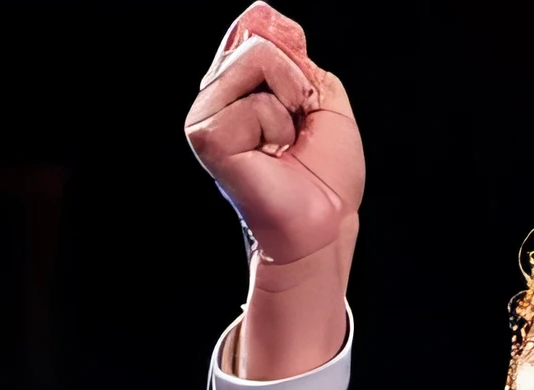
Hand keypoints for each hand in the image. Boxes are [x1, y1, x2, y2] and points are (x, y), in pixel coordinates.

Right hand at [186, 9, 362, 377]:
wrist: (325, 224)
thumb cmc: (326, 175)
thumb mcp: (324, 96)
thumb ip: (294, 53)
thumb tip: (261, 15)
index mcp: (241, 85)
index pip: (256, 27)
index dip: (289, 49)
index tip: (304, 96)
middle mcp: (219, 97)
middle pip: (257, 37)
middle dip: (295, 79)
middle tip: (298, 129)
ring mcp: (208, 116)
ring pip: (254, 57)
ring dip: (288, 101)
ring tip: (285, 144)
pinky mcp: (207, 137)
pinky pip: (251, 100)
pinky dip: (274, 126)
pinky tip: (270, 157)